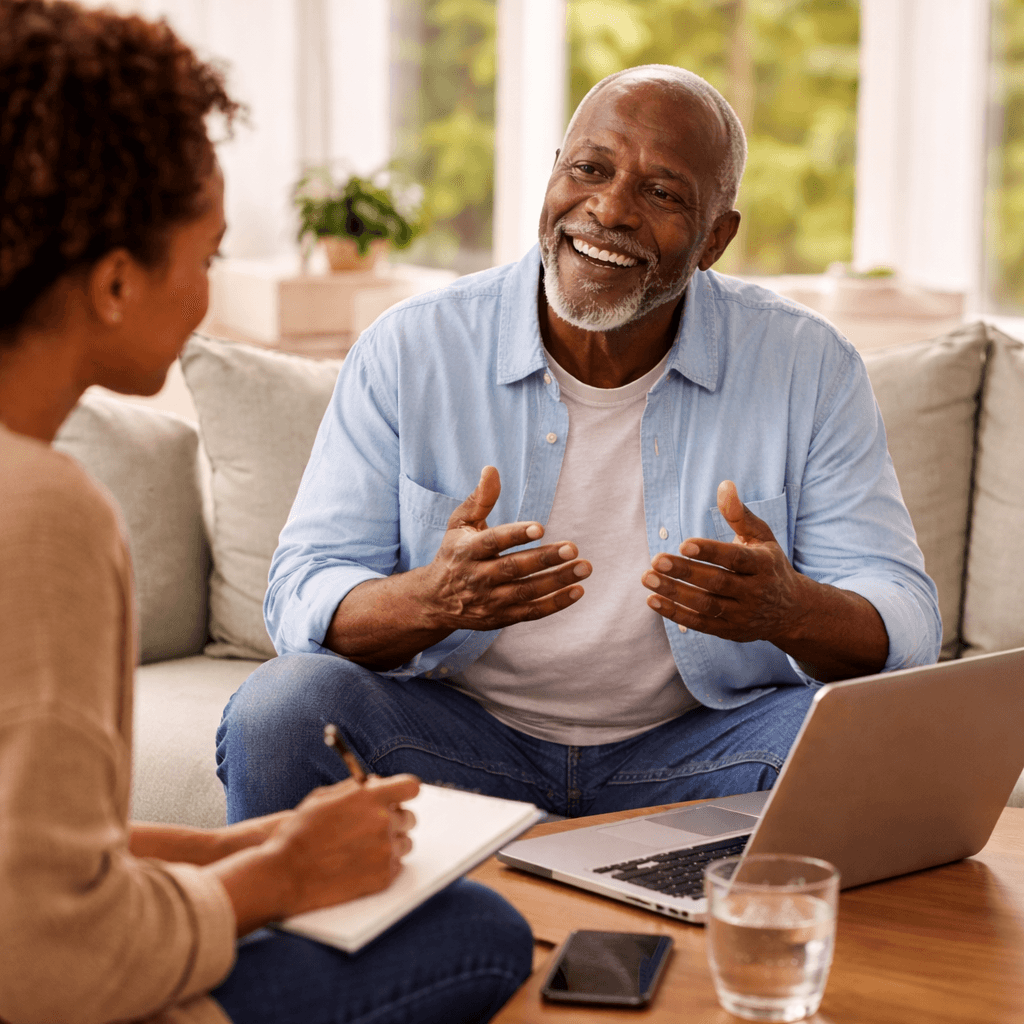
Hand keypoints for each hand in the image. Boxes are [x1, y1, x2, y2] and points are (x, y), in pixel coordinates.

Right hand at [210, 773, 420, 932]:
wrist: (284, 874)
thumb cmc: (300, 832)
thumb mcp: (323, 798)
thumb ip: (355, 789)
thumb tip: (376, 784)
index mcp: (371, 798)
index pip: (410, 787)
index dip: (404, 791)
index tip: (399, 796)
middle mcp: (383, 822)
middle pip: (410, 818)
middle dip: (395, 820)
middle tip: (376, 826)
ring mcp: (385, 851)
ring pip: (406, 844)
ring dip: (391, 843)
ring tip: (364, 848)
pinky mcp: (384, 877)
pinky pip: (397, 866)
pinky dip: (384, 865)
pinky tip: (360, 865)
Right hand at [423, 465, 590, 630]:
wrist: (435, 601)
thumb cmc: (454, 553)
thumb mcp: (460, 524)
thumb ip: (479, 499)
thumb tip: (492, 470)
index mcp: (467, 550)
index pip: (493, 542)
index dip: (516, 535)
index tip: (540, 527)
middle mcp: (477, 577)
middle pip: (513, 568)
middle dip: (544, 559)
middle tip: (573, 548)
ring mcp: (490, 600)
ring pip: (526, 591)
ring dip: (557, 581)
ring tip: (584, 567)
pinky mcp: (501, 617)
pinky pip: (531, 612)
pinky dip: (555, 604)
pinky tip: (577, 590)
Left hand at [642, 480, 809, 643]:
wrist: (791, 611)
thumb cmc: (769, 565)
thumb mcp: (761, 537)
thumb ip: (739, 514)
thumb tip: (724, 485)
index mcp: (763, 565)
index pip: (735, 559)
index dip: (710, 552)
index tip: (684, 544)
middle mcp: (755, 592)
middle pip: (717, 583)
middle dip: (685, 572)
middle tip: (657, 560)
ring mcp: (742, 615)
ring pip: (706, 605)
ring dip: (674, 593)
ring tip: (647, 578)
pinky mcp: (729, 631)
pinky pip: (699, 624)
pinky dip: (675, 614)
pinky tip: (653, 600)